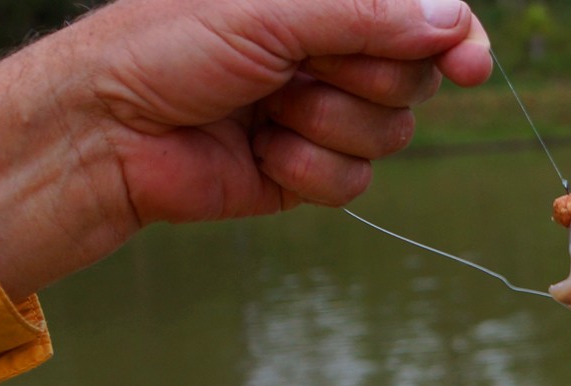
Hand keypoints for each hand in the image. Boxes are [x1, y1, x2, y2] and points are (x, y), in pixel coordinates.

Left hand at [0, 0, 492, 297]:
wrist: (101, 135)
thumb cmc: (164, 51)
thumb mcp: (268, 13)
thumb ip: (366, 14)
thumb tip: (452, 21)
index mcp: (321, 5)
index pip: (422, 15)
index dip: (456, 38)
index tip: (469, 64)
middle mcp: (328, 53)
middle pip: (414, 76)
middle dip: (363, 78)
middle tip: (298, 69)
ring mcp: (320, 115)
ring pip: (390, 134)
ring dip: (326, 125)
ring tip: (264, 111)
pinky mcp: (305, 174)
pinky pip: (354, 183)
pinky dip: (307, 171)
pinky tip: (259, 155)